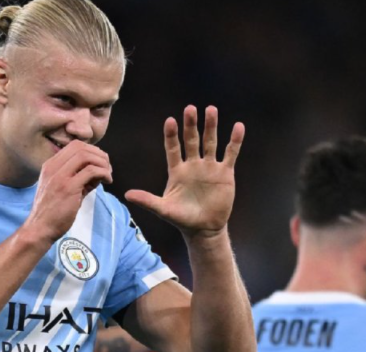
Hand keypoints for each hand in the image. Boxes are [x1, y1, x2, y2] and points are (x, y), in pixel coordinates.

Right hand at [26, 140, 112, 243]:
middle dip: (99, 155)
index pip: (74, 145)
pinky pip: (91, 171)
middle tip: (108, 168)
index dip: (92, 150)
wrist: (40, 228)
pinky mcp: (68, 187)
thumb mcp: (62, 189)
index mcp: (50, 165)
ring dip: (103, 163)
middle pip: (81, 147)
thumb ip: (79, 178)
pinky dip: (103, 173)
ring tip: (108, 175)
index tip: (100, 163)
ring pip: (86, 156)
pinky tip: (107, 181)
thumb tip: (98, 173)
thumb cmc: (51, 212)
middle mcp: (53, 167)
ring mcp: (60, 176)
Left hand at [125, 105, 243, 237]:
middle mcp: (193, 165)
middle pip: (191, 140)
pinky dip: (234, 141)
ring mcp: (209, 167)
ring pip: (210, 142)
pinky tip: (238, 127)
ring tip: (210, 110)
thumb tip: (127, 195)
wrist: (204, 229)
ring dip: (211, 126)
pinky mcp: (224, 173)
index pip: (173, 148)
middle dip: (191, 125)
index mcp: (177, 171)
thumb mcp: (163, 210)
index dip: (171, 135)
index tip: (170, 121)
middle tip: (190, 109)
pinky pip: (230, 154)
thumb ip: (147, 201)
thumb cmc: (182, 219)